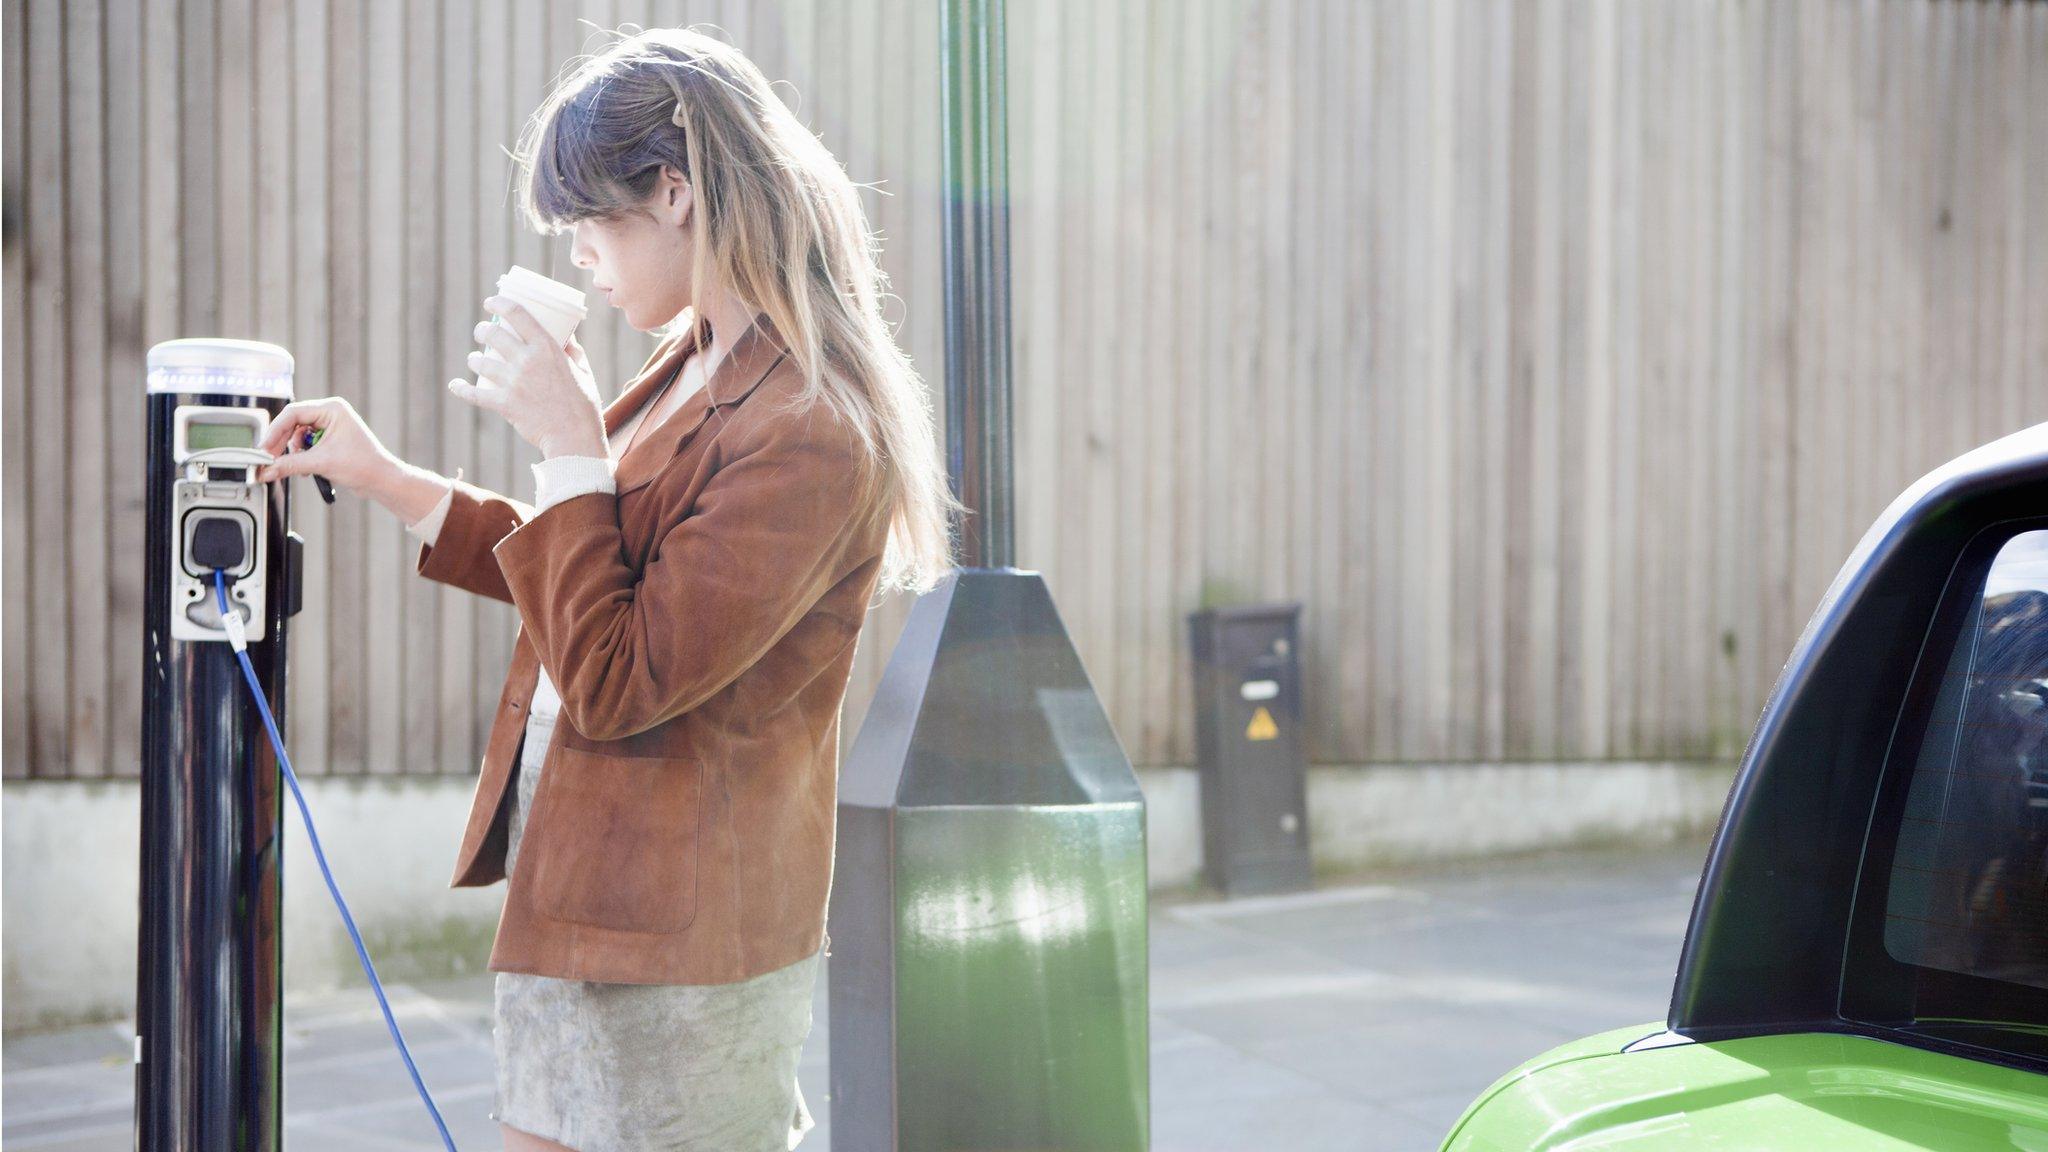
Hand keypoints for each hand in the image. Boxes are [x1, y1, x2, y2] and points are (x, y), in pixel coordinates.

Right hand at [254, 396, 396, 489]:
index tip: (264, 447)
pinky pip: (306, 443)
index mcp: (332, 409)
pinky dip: (301, 456)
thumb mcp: (321, 464)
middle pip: (293, 423)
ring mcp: (330, 425)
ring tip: (294, 467)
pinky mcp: (330, 439)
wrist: (382, 481)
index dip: (275, 431)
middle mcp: (331, 413)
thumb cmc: (363, 466)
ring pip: (298, 435)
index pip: (293, 413)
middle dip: (281, 442)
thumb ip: (290, 465)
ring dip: (292, 452)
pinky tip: (304, 469)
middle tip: (269, 459)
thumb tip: (266, 470)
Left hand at [449, 296, 607, 458]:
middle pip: (493, 334)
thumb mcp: (583, 370)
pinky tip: (455, 385)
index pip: (517, 314)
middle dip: (482, 330)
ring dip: (474, 359)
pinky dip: (461, 389)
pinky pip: (475, 393)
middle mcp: (527, 360)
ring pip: (480, 361)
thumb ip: (572, 350)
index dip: (499, 303)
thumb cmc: (582, 403)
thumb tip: (566, 334)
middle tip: (482, 332)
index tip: (491, 303)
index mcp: (547, 348)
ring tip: (475, 359)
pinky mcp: (504, 404)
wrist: (574, 436)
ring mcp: (513, 382)